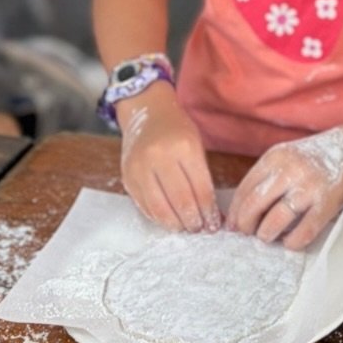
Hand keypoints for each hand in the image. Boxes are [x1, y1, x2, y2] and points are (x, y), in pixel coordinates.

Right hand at [119, 85, 218, 232]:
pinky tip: (169, 220)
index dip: (209, 210)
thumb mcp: (196, 145)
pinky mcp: (127, 177)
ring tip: (186, 228)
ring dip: (175, 223)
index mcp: (183, 147)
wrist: (147, 113)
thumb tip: (213, 213)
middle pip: (180, 200)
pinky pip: (144, 205)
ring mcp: (139, 168)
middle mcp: (159, 157)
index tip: (215, 224)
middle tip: (201, 229)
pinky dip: (158, 217)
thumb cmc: (178, 129)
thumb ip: (202, 177)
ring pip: (159, 207)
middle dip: (193, 220)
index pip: (200, 188)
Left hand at [226, 126, 342, 249]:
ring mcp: (309, 187)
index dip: (235, 211)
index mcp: (276, 156)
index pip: (244, 189)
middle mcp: (290, 170)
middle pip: (254, 205)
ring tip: (267, 237)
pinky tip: (290, 241)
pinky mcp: (327, 203)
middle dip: (246, 225)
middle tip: (247, 234)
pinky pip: (303, 231)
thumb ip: (268, 176)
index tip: (233, 224)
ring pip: (275, 221)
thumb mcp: (288, 156)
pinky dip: (292, 242)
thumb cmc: (318, 156)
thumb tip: (244, 211)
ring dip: (266, 235)